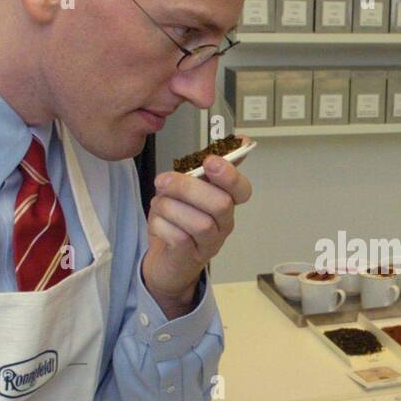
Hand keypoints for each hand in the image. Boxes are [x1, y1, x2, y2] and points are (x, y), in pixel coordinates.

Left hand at [142, 146, 253, 316]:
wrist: (166, 261)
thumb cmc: (178, 221)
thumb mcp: (189, 189)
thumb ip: (204, 167)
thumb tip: (238, 140)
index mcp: (226, 202)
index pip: (242, 190)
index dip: (230, 175)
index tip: (210, 161)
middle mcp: (223, 223)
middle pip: (221, 204)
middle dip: (188, 188)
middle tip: (163, 181)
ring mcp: (210, 242)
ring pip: (200, 223)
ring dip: (170, 207)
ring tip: (158, 204)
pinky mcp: (190, 257)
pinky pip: (179, 238)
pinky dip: (162, 225)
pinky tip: (158, 223)